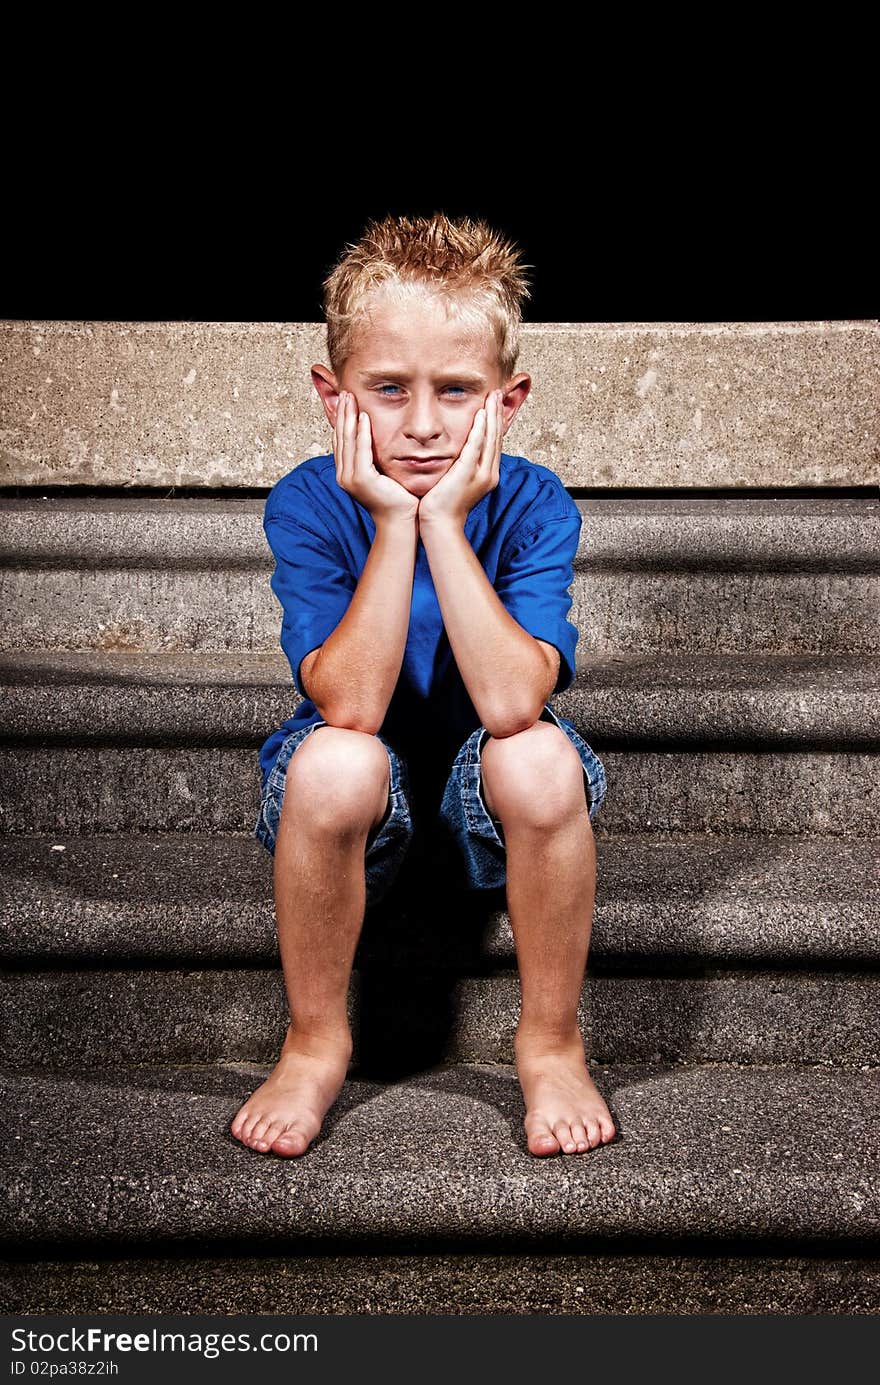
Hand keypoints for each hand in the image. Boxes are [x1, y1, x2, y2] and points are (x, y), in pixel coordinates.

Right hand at [334, 391, 418, 524]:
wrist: (401, 521)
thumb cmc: (397, 499)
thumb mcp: (383, 473)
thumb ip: (376, 458)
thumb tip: (378, 441)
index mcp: (348, 474)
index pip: (342, 441)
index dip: (342, 420)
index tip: (345, 401)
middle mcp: (344, 476)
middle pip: (340, 438)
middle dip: (342, 414)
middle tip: (345, 392)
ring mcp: (350, 479)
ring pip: (347, 441)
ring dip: (349, 418)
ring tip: (350, 399)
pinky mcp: (362, 480)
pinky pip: (360, 451)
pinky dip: (361, 433)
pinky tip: (363, 417)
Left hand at [416, 389, 502, 530]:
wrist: (439, 524)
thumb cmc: (443, 506)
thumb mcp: (456, 482)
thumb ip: (461, 467)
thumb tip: (460, 455)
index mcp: (487, 475)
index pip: (494, 443)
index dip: (495, 422)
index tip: (494, 404)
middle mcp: (489, 474)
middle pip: (496, 438)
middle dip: (497, 413)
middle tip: (498, 393)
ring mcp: (480, 474)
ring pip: (490, 439)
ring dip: (492, 415)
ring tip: (493, 397)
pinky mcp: (468, 473)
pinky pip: (476, 447)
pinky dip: (480, 429)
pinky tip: (482, 414)